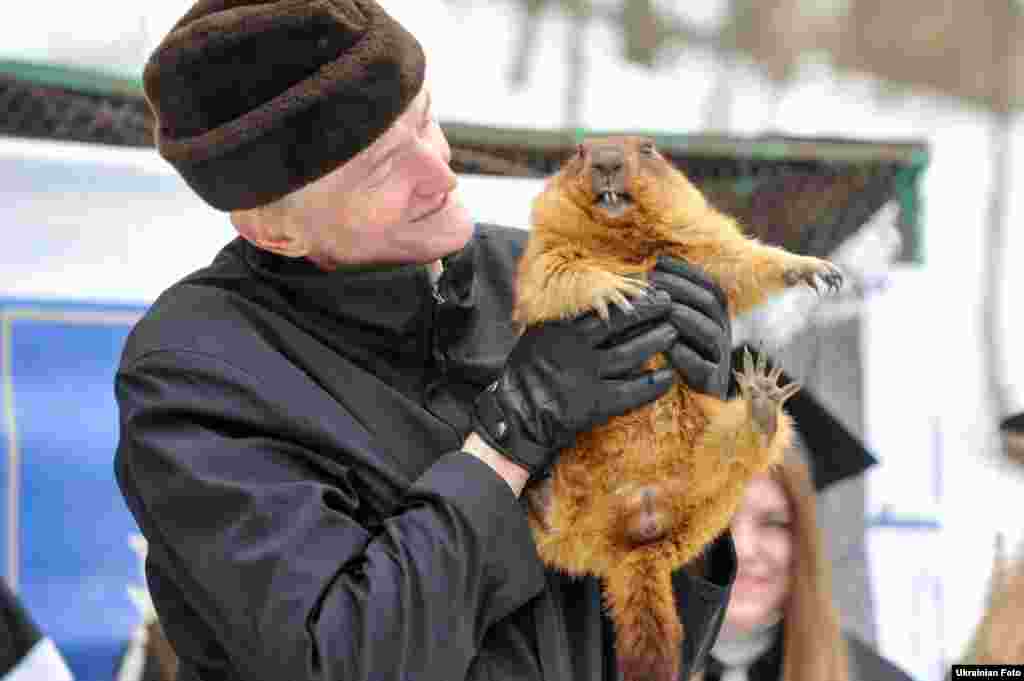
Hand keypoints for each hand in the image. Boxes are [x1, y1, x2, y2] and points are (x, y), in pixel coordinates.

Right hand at [474, 292, 678, 478]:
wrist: (518, 417)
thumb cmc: (529, 374)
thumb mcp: (537, 337)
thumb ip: (561, 319)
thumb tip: (594, 299)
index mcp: (559, 327)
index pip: (601, 304)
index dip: (628, 295)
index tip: (647, 287)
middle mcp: (573, 347)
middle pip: (620, 322)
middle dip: (648, 311)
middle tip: (669, 303)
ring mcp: (584, 375)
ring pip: (630, 353)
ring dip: (656, 341)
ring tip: (674, 332)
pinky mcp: (594, 403)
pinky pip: (632, 391)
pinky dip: (652, 384)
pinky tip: (669, 377)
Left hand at [648, 256, 731, 398]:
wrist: (696, 403)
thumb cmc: (676, 357)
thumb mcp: (672, 327)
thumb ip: (666, 304)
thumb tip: (646, 272)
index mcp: (713, 316)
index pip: (707, 285)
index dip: (685, 271)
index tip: (658, 262)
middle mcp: (721, 332)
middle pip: (710, 302)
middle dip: (681, 288)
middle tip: (654, 282)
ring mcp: (719, 357)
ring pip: (712, 333)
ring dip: (688, 318)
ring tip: (667, 311)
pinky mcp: (712, 382)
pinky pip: (704, 367)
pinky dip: (687, 356)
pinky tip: (670, 348)